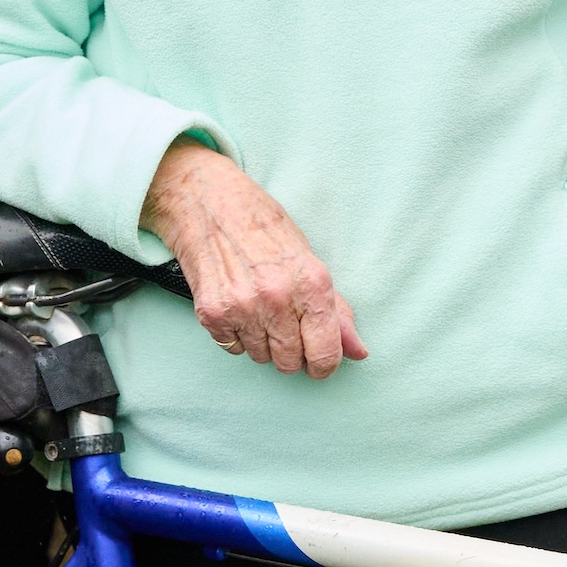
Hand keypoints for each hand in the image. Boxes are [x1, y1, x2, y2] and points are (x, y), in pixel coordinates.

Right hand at [141, 139, 367, 379]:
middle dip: (291, 351)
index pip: (325, 353)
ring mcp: (242, 307)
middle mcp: (278, 298)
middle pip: (291, 363)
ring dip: (263, 342)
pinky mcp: (212, 314)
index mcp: (312, 283)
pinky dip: (237, 335)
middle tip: (284, 322)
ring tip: (258, 306)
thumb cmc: (262, 227)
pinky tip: (237, 305)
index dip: (325, 364)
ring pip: (261, 358)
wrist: (208, 202)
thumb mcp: (309, 260)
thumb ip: (336, 310)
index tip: (319, 361)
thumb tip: (358, 351)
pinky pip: (233, 349)